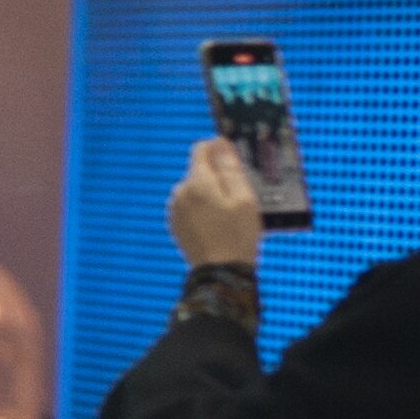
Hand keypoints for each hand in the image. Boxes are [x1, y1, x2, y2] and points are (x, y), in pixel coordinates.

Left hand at [167, 137, 263, 268]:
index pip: (201, 149)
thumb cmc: (237, 236)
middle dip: (218, 176)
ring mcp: (175, 208)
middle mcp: (180, 192)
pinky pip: (191, 205)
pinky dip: (204, 208)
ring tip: (231, 213)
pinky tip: (219, 223)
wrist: (220, 273)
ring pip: (195, 189)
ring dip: (211, 193)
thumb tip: (221, 145)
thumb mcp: (244, 199)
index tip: (234, 157)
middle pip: (199, 170)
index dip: (219, 149)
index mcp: (197, 183)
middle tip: (240, 195)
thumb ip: (230, 169)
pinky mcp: (175, 223)